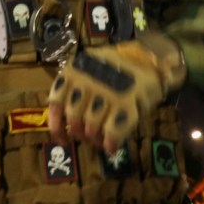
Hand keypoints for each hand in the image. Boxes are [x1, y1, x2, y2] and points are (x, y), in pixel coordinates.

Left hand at [47, 36, 185, 154]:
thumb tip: (65, 125)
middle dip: (79, 133)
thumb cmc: (113, 67)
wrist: (147, 56)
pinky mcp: (127, 101)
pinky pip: (113, 130)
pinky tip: (111, 147)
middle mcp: (87, 80)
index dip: (57, 126)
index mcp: (74, 71)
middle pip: (74, 117)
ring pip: (92, 125)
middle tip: (86, 137)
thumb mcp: (88, 70)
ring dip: (94, 139)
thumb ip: (74, 91)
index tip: (63, 139)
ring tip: (99, 141)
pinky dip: (111, 142)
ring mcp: (106, 90)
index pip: (56, 102)